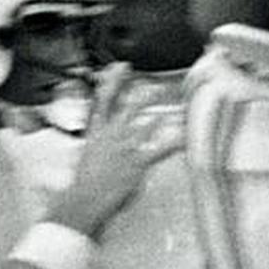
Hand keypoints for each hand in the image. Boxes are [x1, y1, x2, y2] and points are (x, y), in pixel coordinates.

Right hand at [49, 64, 180, 235]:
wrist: (83, 200)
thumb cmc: (83, 185)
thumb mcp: (86, 157)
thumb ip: (99, 145)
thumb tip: (106, 142)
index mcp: (95, 132)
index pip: (103, 100)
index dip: (113, 80)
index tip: (121, 67)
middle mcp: (111, 135)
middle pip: (128, 107)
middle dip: (142, 94)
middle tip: (153, 84)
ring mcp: (125, 147)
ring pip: (146, 122)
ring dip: (160, 113)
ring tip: (174, 107)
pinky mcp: (138, 161)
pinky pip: (161, 148)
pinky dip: (175, 141)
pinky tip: (184, 136)